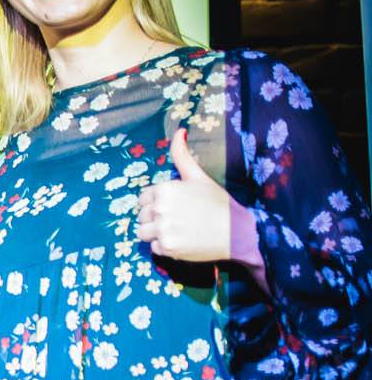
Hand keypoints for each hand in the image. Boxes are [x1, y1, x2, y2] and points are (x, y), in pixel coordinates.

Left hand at [136, 127, 252, 265]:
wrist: (238, 232)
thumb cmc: (218, 203)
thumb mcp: (198, 176)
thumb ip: (182, 156)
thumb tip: (179, 131)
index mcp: (165, 189)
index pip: (143, 198)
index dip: (156, 203)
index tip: (174, 206)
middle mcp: (160, 209)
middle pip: (142, 216)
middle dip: (156, 218)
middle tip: (179, 219)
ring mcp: (163, 229)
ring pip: (143, 232)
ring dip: (156, 234)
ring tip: (178, 230)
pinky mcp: (168, 248)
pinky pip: (154, 248)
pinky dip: (166, 247)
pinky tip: (183, 241)